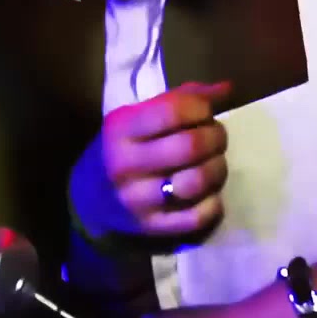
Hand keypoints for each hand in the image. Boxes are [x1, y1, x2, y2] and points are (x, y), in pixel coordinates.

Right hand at [93, 81, 232, 238]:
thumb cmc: (122, 149)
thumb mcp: (137, 118)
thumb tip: (226, 88)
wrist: (90, 202)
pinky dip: (213, 201)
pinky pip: (199, 215)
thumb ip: (180, 100)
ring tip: (214, 163)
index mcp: (120, 129)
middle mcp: (126, 164)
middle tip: (216, 137)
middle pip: (191, 146)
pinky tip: (208, 192)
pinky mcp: (154, 228)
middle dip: (216, 137)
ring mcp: (139, 200)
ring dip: (218, 168)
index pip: (173, 111)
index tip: (206, 112)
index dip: (201, 108)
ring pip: (198, 181)